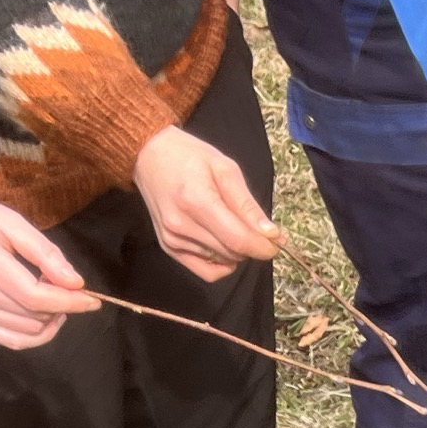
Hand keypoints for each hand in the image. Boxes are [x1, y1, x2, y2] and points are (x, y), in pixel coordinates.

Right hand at [0, 189, 97, 348]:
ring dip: (48, 321)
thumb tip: (75, 283)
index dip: (68, 301)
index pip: (34, 295)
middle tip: (67, 289)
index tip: (91, 299)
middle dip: (61, 308)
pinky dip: (32, 335)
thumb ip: (44, 252)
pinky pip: (8, 340)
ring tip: (52, 299)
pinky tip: (41, 318)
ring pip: (24, 331)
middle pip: (31, 315)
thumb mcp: (8, 221)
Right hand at [131, 126, 281, 280]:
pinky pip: (206, 271)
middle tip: (256, 227)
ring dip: (236, 251)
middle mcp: (181, 226)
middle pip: (233, 253)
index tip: (277, 241)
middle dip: (252, 245)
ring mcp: (172, 240)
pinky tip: (221, 243)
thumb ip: (247, 205)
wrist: (149, 155)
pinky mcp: (169, 248)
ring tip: (230, 224)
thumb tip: (272, 235)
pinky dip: (221, 262)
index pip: (239, 241)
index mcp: (197, 202)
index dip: (264, 247)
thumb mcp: (225, 169)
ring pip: (222, 262)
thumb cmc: (189, 156)